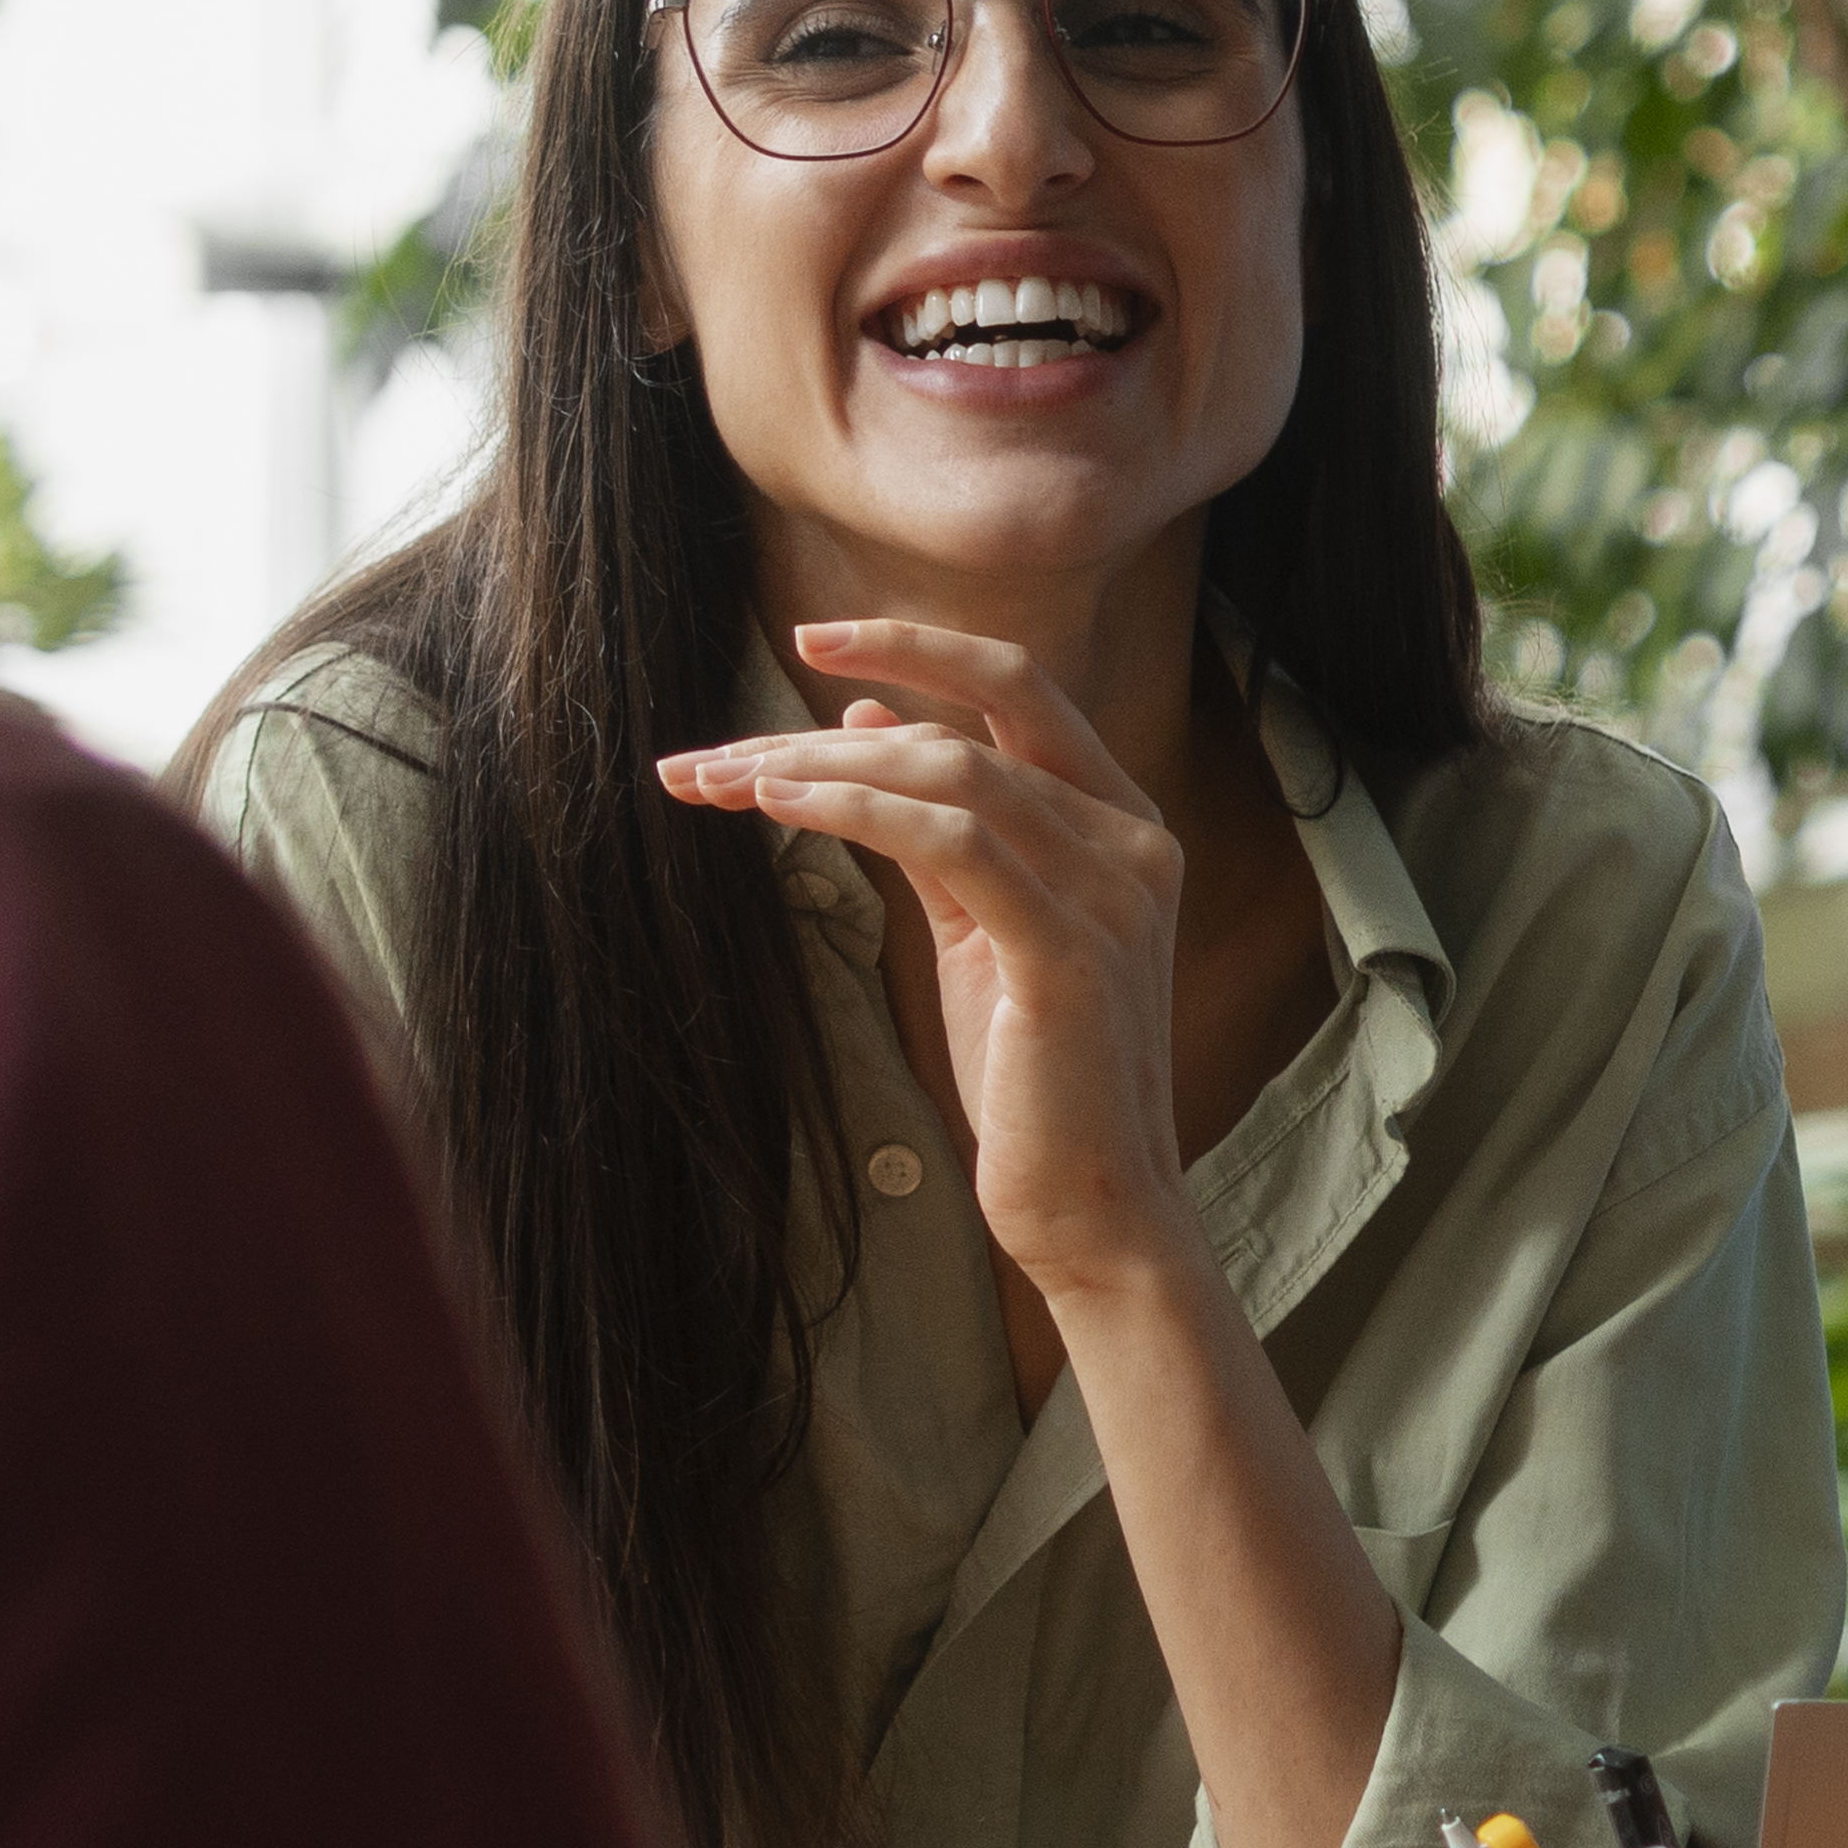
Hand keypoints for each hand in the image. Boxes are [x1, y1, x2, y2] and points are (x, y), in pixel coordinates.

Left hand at [654, 616, 1204, 1308]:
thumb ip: (946, 827)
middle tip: (714, 750)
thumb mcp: (983, 930)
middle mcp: (1133, 845)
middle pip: (976, 722)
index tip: (812, 642)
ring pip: (952, 774)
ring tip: (720, 782)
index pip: (1023, 692)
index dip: (921, 649)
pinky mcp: (1065, 953)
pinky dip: (855, 810)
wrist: (1094, 1204)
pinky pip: (949, 842)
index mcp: (1125, 829)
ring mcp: (1110, 896)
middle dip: (834, 719)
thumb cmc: (1037, 1078)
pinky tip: (777, 807)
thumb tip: (873, 726)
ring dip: (816, 768)